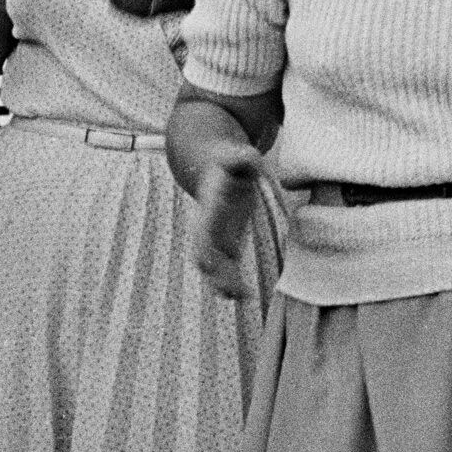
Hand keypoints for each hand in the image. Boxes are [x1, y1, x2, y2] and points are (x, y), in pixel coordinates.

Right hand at [187, 133, 270, 299]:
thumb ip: (242, 158)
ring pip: (213, 267)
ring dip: (223, 283)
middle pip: (205, 255)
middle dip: (216, 273)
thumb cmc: (230, 161)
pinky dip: (231, 282)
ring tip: (241, 297)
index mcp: (209, 207)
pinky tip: (243, 295)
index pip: (203, 231)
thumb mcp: (238, 155)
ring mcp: (216, 236)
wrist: (214, 166)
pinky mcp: (227, 242)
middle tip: (234, 291)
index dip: (206, 247)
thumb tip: (248, 158)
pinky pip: (226, 267)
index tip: (210, 264)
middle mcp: (208, 226)